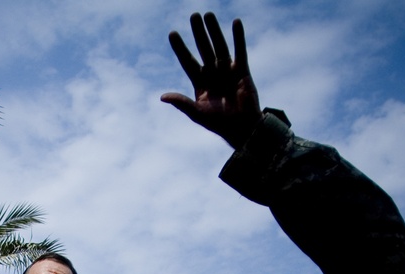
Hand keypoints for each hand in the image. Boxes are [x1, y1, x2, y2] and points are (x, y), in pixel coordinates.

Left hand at [161, 12, 261, 147]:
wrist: (242, 128)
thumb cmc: (218, 123)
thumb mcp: (197, 113)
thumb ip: (182, 103)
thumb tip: (162, 97)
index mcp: (199, 83)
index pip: (187, 61)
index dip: (180, 48)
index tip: (172, 33)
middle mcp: (212, 73)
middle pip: (203, 49)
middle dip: (198, 33)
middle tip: (193, 16)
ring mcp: (227, 70)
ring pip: (219, 46)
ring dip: (214, 31)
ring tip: (208, 15)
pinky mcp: (242, 70)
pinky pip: (240, 50)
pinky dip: (238, 37)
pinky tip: (235, 23)